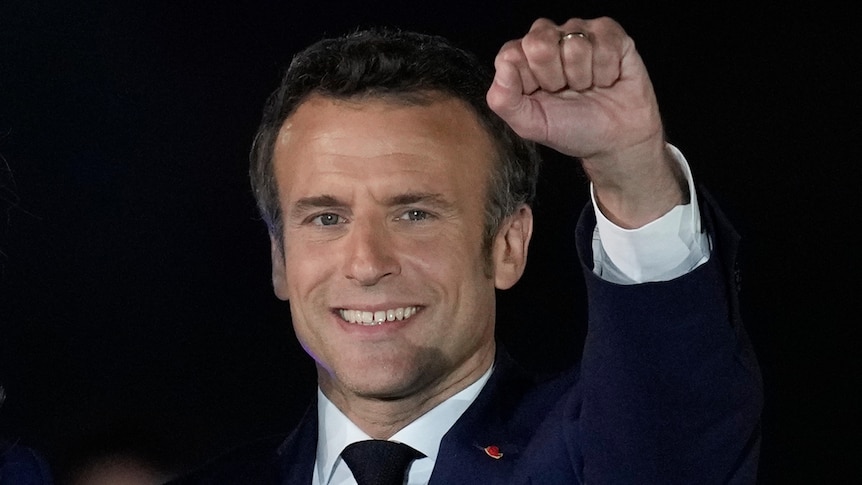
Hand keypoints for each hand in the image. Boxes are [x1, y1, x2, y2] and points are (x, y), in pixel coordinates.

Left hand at [487, 17, 684, 227]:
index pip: (511, 55)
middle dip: (555, 78)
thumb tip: (503, 65)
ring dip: (583, 77)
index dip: (529, 81)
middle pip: (539, 43)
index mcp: (522, 58)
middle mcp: (547, 38)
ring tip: (587, 87)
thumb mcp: (531, 125)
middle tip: (565, 91)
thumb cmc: (573, 128)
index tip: (542, 97)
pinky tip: (606, 79)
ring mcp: (578, 32)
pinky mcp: (609, 32)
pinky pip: (604, 43)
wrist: (617, 139)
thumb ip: (504, 99)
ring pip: (575, 44)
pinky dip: (606, 71)